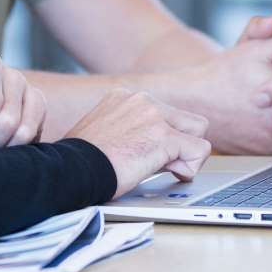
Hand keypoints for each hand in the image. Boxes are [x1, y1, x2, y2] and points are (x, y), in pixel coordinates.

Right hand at [65, 89, 211, 197]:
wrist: (72, 170)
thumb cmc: (82, 161)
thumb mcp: (105, 132)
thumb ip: (133, 130)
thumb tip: (158, 149)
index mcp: (126, 97)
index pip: (166, 112)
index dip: (165, 137)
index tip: (150, 155)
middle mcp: (142, 99)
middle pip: (188, 119)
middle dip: (181, 143)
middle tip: (162, 164)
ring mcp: (154, 116)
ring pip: (198, 132)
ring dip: (186, 154)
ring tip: (165, 169)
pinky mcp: (163, 137)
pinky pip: (199, 151)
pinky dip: (189, 168)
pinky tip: (171, 175)